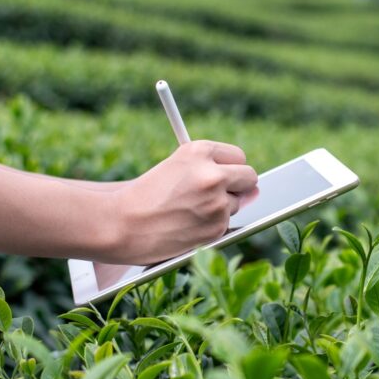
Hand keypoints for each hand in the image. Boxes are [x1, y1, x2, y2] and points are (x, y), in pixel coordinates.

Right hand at [94, 140, 257, 264]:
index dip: (229, 168)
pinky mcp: (216, 227)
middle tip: (217, 194)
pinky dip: (213, 226)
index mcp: (200, 151)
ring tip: (189, 211)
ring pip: (238, 203)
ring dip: (222, 208)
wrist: (121, 224)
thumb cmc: (146, 195)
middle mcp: (212, 174)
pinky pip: (227, 224)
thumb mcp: (176, 167)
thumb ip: (213, 169)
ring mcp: (217, 202)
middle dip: (239, 186)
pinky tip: (189, 225)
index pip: (238, 156)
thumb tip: (257, 188)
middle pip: (249, 177)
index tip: (219, 175)